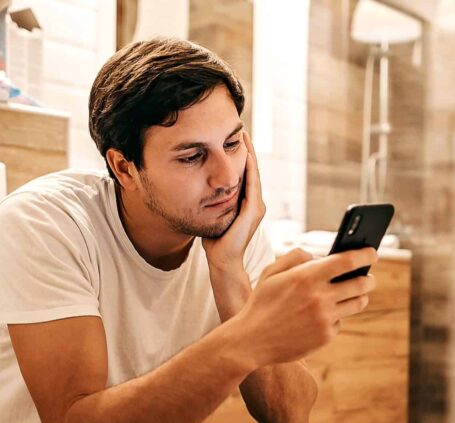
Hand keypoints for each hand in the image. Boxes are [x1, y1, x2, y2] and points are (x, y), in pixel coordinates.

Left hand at [201, 130, 264, 273]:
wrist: (222, 261)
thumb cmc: (215, 242)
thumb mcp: (213, 214)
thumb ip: (211, 200)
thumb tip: (198, 187)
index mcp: (247, 204)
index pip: (245, 174)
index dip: (241, 156)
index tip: (233, 138)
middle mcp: (256, 203)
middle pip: (252, 170)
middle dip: (247, 149)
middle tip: (241, 129)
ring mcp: (257, 207)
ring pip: (254, 173)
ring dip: (250, 153)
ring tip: (244, 135)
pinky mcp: (253, 211)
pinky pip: (252, 183)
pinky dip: (249, 167)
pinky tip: (245, 153)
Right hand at [230, 247, 378, 366]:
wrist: (251, 341)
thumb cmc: (261, 302)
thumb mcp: (271, 271)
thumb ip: (296, 256)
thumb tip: (320, 257)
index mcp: (307, 276)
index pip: (347, 261)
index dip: (365, 255)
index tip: (372, 252)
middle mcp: (320, 297)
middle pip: (361, 284)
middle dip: (369, 278)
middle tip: (368, 277)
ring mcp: (325, 318)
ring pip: (357, 304)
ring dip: (360, 297)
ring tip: (358, 294)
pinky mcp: (325, 336)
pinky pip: (340, 322)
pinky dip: (335, 317)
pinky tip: (325, 316)